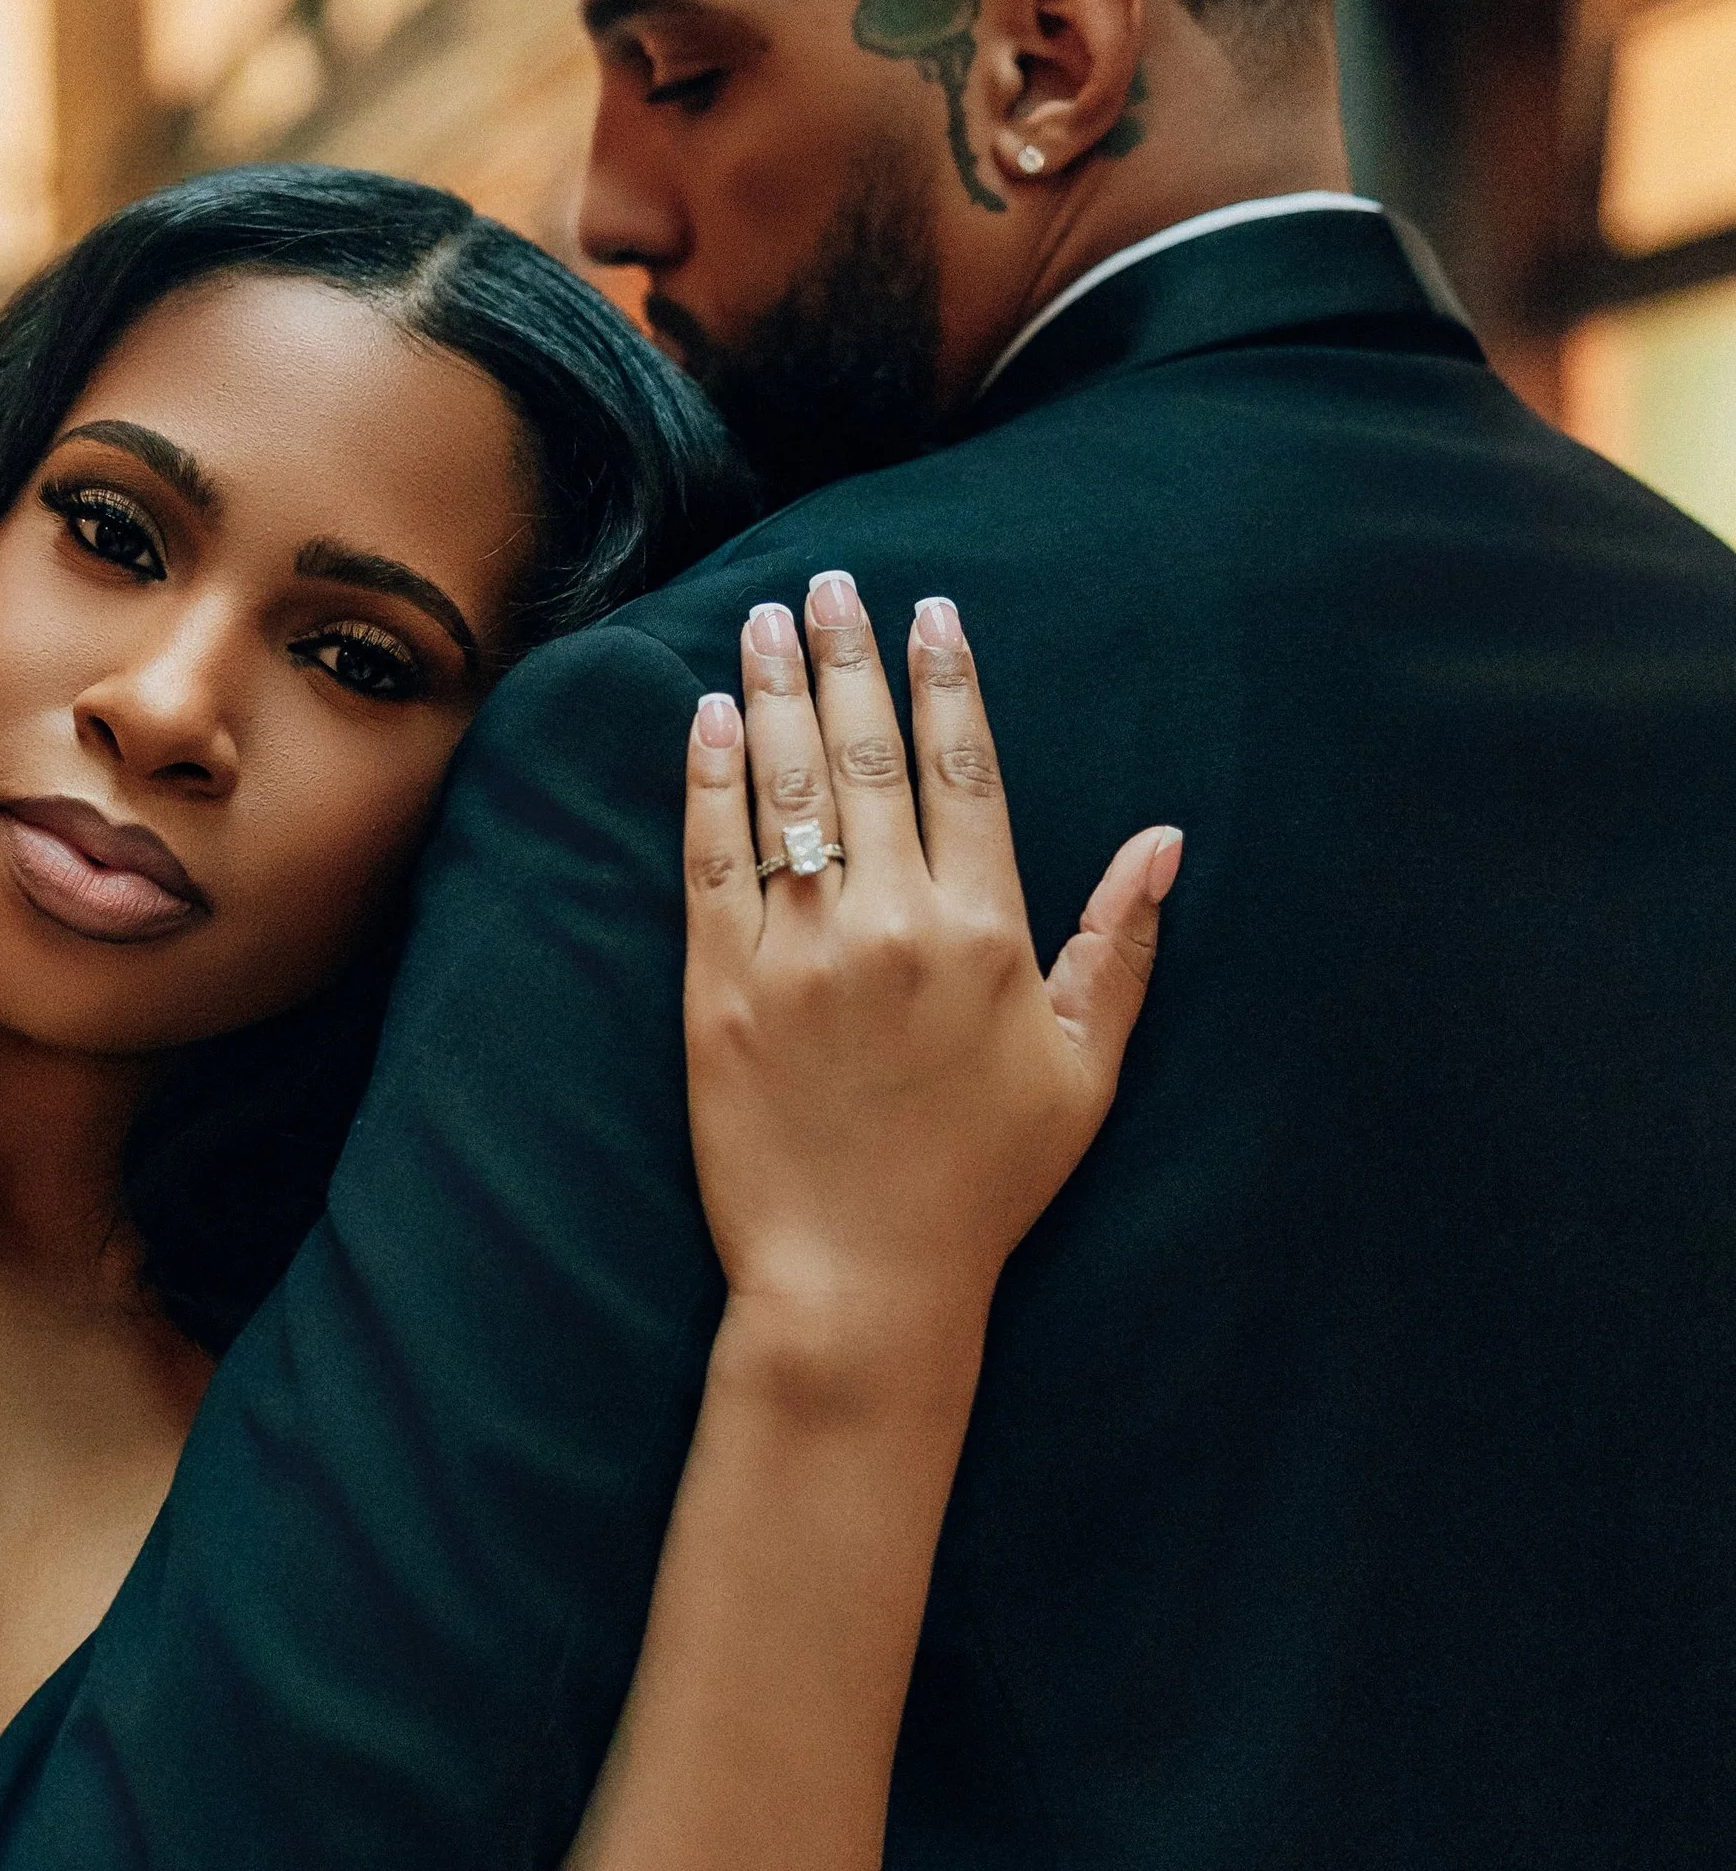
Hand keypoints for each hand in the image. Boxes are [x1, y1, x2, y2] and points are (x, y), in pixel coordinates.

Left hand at [682, 578, 1177, 1370]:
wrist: (859, 1285)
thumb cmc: (983, 1185)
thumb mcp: (1084, 1073)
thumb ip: (1122, 948)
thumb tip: (1166, 842)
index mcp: (987, 935)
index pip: (967, 773)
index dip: (948, 683)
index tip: (931, 614)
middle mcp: (891, 926)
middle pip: (870, 757)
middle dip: (849, 658)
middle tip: (833, 585)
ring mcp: (798, 955)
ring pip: (785, 790)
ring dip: (772, 693)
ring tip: (764, 622)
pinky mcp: (718, 992)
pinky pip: (710, 860)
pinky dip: (706, 782)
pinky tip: (704, 721)